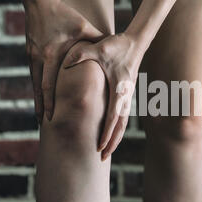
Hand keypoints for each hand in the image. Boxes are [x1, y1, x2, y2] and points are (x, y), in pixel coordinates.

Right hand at [25, 0, 104, 122]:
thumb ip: (98, 40)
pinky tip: (40, 96)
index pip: (49, 85)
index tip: (51, 117)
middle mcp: (40, 59)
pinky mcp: (30, 53)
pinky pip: (34, 75)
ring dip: (38, 100)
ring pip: (34, 84)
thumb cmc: (64, 15)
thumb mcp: (84, 27)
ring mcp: (32, 57)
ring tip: (40, 116)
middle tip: (42, 125)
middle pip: (39, 90)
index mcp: (52, 55)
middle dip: (41, 108)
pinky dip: (37, 88)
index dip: (50, 102)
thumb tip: (114, 49)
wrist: (39, 2)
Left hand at [64, 33, 143, 160]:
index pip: (113, 117)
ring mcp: (127, 96)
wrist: (135, 42)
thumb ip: (81, 55)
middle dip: (112, 143)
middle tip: (103, 158)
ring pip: (123, 123)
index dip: (107, 133)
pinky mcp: (126, 95)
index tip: (101, 146)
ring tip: (107, 152)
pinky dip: (117, 128)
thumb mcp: (98, 48)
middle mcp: (125, 96)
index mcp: (118, 90)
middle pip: (120, 126)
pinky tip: (111, 135)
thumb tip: (66, 63)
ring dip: (115, 138)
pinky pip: (122, 116)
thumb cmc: (117, 46)